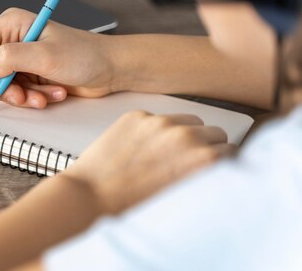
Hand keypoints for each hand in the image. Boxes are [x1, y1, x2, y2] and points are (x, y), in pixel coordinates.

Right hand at [0, 7, 121, 107]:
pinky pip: (17, 93)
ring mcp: (20, 59)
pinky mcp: (28, 74)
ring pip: (1, 86)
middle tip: (22, 97)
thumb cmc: (86, 55)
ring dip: (23, 97)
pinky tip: (53, 93)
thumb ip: (12, 58)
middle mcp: (11, 40)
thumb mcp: (46, 56)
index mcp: (10, 25)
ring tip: (44, 96)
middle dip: (4, 89)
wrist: (110, 69)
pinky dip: (33, 98)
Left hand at [63, 110, 236, 213]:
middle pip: (215, 132)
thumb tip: (214, 165)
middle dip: (206, 145)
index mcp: (204, 160)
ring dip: (185, 132)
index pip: (231, 150)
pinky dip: (155, 129)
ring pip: (190, 120)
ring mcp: (159, 122)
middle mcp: (186, 136)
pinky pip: (159, 117)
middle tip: (189, 161)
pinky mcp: (137, 116)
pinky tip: (143, 147)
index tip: (213, 166)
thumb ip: (201, 177)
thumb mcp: (182, 197)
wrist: (90, 196)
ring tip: (168, 153)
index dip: (221, 161)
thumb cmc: (133, 206)